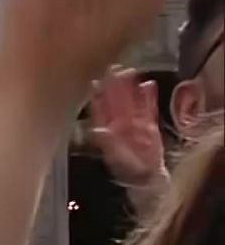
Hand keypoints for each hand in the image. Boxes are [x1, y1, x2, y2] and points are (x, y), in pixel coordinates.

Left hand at [89, 65, 166, 188]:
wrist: (146, 176)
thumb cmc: (127, 168)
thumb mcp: (115, 155)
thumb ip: (107, 141)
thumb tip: (97, 129)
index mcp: (107, 129)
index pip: (100, 109)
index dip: (97, 96)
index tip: (94, 82)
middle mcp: (119, 122)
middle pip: (116, 100)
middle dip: (114, 85)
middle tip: (114, 68)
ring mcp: (135, 122)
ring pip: (132, 100)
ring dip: (131, 87)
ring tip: (131, 71)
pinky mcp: (149, 124)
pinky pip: (149, 107)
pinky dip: (149, 96)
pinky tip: (149, 84)